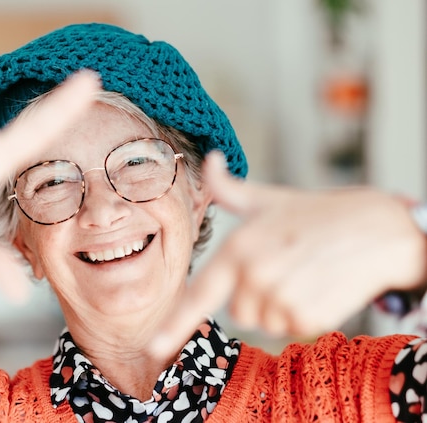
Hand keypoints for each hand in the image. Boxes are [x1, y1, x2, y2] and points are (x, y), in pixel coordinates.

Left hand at [152, 152, 426, 356]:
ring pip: (265, 322)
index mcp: (239, 248)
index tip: (153, 347)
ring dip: (280, 306)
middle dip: (256, 296)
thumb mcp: (268, 198)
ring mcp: (281, 297)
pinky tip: (320, 286)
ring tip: (304, 274)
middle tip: (285, 267)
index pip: (200, 293)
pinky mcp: (308, 317)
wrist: (378, 228)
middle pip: (237, 312)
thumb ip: (228, 189)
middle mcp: (255, 275)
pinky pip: (292, 328)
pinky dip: (304, 314)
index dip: (175, 324)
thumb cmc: (319, 213)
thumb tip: (208, 160)